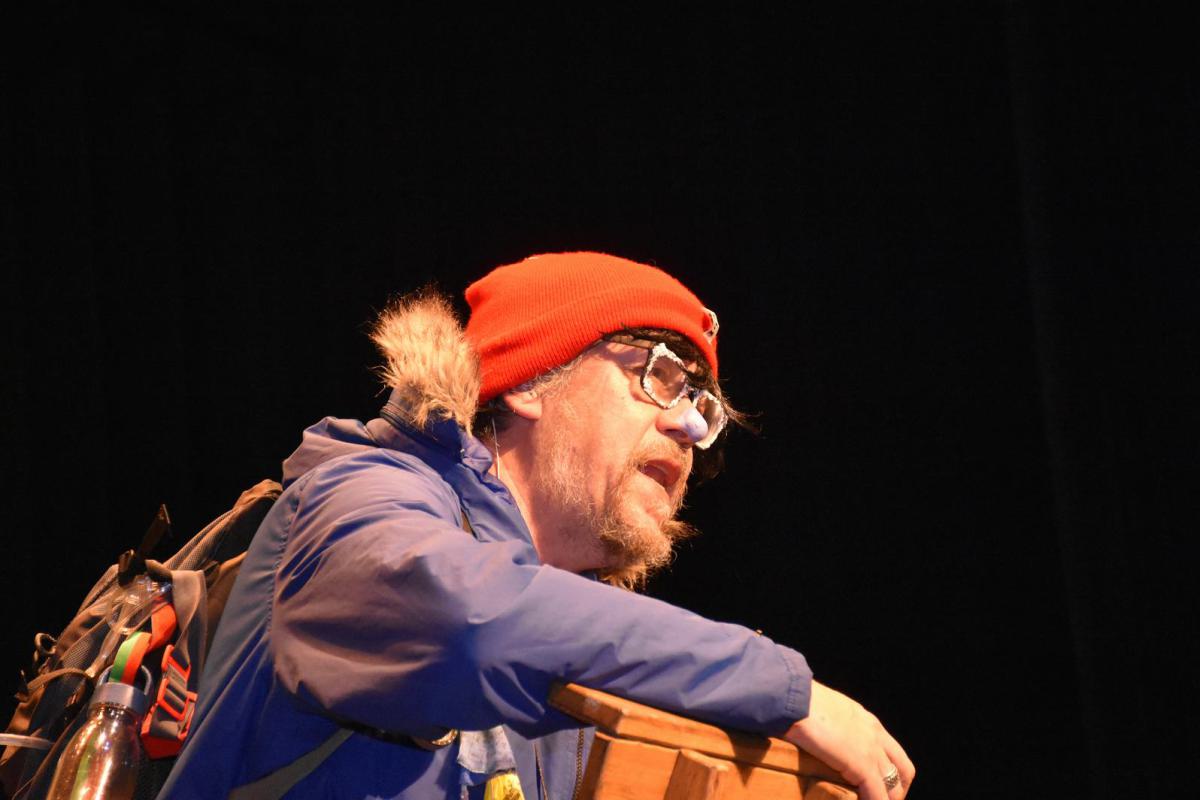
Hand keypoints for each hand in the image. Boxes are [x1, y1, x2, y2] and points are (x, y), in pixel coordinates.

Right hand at [783, 680, 914, 799]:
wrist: (796, 699)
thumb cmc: (802, 702)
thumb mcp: (828, 711)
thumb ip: (835, 726)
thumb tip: (825, 739)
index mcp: (868, 722)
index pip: (895, 753)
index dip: (893, 774)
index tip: (882, 787)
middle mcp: (876, 735)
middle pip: (903, 771)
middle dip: (896, 792)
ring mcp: (871, 751)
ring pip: (894, 786)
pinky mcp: (862, 765)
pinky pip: (878, 794)